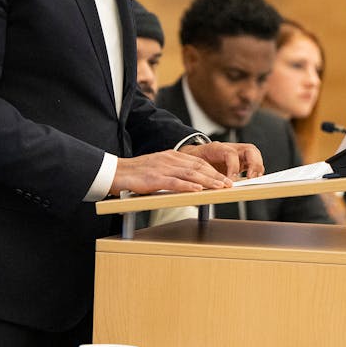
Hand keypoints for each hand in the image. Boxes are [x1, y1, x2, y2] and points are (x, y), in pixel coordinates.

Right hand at [110, 150, 234, 194]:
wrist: (116, 172)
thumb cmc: (136, 173)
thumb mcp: (158, 168)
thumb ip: (174, 172)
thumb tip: (190, 182)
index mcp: (171, 156)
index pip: (198, 162)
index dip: (213, 171)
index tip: (225, 178)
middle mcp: (169, 159)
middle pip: (198, 167)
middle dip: (215, 176)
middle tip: (229, 184)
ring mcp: (162, 168)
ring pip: (190, 174)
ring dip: (208, 182)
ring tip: (220, 188)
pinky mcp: (154, 179)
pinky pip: (175, 182)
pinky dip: (188, 187)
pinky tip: (198, 190)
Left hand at [181, 142, 264, 180]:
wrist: (195, 155)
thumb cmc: (195, 159)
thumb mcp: (194, 164)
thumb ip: (202, 172)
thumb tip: (208, 184)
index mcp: (217, 147)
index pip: (231, 153)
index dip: (233, 167)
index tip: (231, 181)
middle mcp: (231, 148)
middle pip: (250, 150)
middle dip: (254, 164)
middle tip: (251, 178)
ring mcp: (237, 154)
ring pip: (255, 155)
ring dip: (257, 168)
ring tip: (253, 180)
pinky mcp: (241, 161)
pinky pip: (253, 163)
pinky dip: (256, 171)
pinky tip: (252, 180)